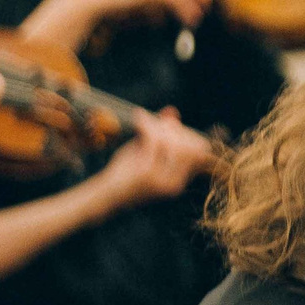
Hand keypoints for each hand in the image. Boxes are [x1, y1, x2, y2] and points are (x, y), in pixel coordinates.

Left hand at [93, 109, 213, 210]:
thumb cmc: (126, 173)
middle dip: (172, 129)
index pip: (199, 151)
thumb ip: (161, 134)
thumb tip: (172, 111)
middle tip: (154, 122)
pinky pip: (154, 140)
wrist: (105, 194)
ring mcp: (162, 180)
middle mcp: (175, 184)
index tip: (167, 126)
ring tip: (143, 121)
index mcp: (179, 182)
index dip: (186, 134)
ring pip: (171, 141)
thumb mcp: (146, 152)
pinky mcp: (147, 173)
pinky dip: (146, 125)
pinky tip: (138, 118)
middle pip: (188, 145)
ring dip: (157, 126)